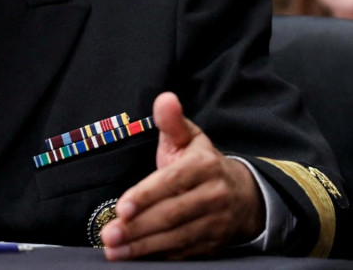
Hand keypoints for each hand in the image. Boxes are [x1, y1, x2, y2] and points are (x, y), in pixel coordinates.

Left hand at [99, 92, 263, 259]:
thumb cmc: (202, 163)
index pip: (172, 182)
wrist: (243, 195)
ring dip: (142, 247)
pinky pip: (183, 253)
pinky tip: (134, 258)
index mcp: (204, 166)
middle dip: (138, 227)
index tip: (122, 208)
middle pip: (171, 214)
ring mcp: (214, 223)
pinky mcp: (212, 245)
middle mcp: (213, 195)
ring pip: (176, 237)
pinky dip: (157, 257)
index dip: (146, 196)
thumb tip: (164, 98)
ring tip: (114, 251)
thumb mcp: (189, 138)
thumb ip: (171, 121)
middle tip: (109, 235)